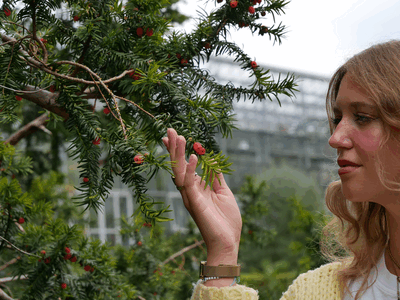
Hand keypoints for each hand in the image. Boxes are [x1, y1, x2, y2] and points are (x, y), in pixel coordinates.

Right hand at [162, 128, 241, 257]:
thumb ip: (216, 178)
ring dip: (179, 154)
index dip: (179, 152)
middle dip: (174, 148)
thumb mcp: (224, 193)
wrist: (228, 242)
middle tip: (170, 131)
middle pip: (178, 166)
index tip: (174, 136)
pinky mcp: (195, 203)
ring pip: (180, 171)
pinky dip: (191, 170)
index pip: (185, 166)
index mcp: (197, 188)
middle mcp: (190, 191)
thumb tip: (212, 162)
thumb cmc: (226, 220)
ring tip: (178, 137)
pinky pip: (190, 183)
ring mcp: (191, 196)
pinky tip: (194, 156)